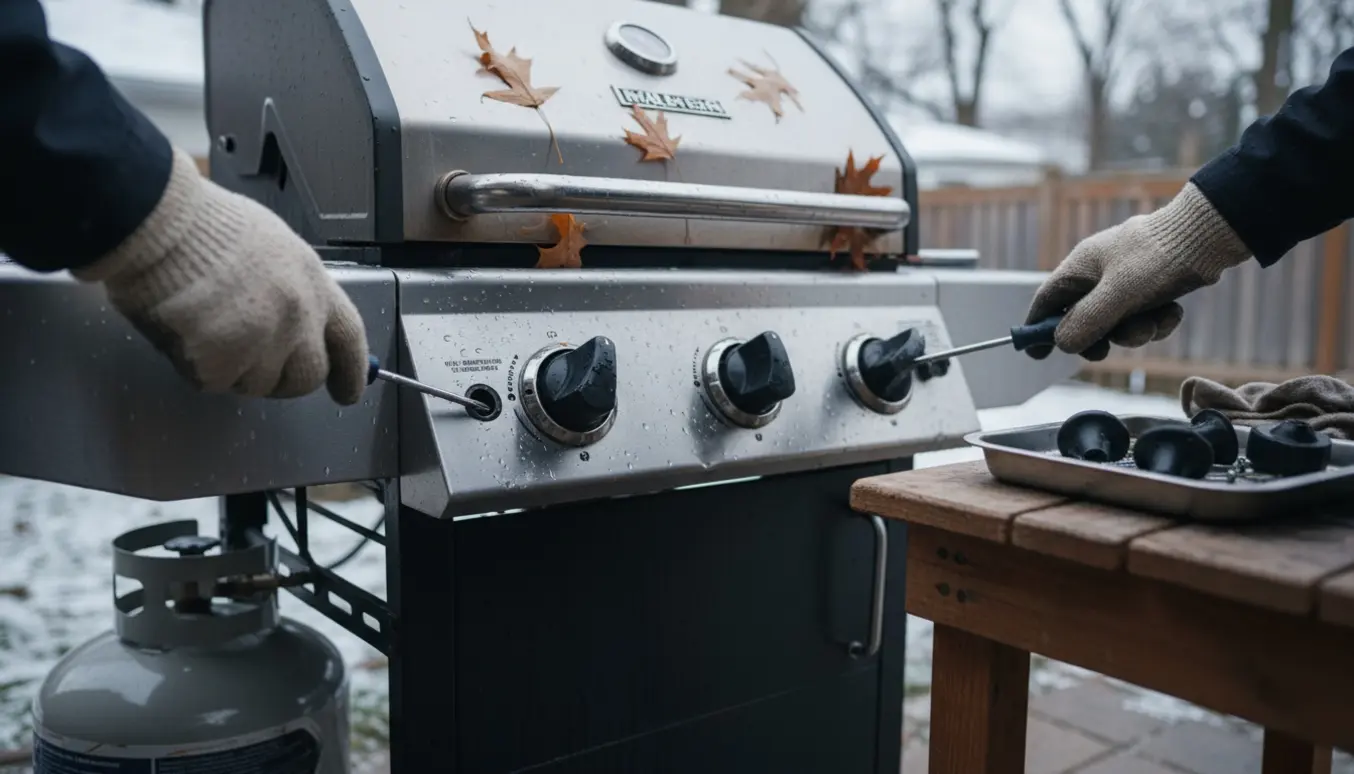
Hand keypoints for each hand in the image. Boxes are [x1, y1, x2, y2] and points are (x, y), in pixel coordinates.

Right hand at [73, 149, 368, 403]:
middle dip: (284, 379)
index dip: (352, 371)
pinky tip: (186, 332)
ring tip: (209, 328)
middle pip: (306, 376)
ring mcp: (261, 344)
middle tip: (254, 364)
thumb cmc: (208, 224)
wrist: (161, 224)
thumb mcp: (274, 246)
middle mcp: (297, 319)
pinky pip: (215, 382)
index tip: (348, 393)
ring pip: (258, 384)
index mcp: (313, 284)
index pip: (348, 339)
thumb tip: (299, 323)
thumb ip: (293, 289)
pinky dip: (199, 366)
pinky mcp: (220, 364)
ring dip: (236, 370)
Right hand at [1024, 182, 1251, 360]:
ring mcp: (1127, 280)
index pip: (1047, 300)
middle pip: (1083, 318)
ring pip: (1118, 323)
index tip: (1036, 354)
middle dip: (1099, 337)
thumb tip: (1062, 343)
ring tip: (1153, 323)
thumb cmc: (1158, 258)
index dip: (1038, 327)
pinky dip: (1156, 322)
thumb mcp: (1118, 294)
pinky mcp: (1153, 287)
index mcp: (1081, 266)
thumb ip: (1086, 321)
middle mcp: (1100, 273)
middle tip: (1105, 351)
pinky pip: (1144, 317)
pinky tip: (1172, 313)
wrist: (1210, 236)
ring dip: (1135, 332)